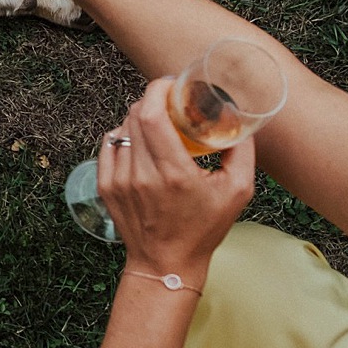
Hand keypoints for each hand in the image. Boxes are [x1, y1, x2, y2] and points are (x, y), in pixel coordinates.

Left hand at [98, 77, 256, 279]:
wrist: (165, 263)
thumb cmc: (204, 229)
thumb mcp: (238, 191)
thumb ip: (241, 151)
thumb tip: (239, 117)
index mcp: (173, 173)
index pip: (151, 115)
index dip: (157, 90)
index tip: (170, 85)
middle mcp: (141, 174)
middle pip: (135, 116)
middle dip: (152, 101)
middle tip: (169, 103)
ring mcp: (118, 180)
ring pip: (122, 128)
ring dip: (139, 119)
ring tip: (158, 126)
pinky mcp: (105, 185)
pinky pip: (109, 144)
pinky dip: (124, 136)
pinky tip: (140, 143)